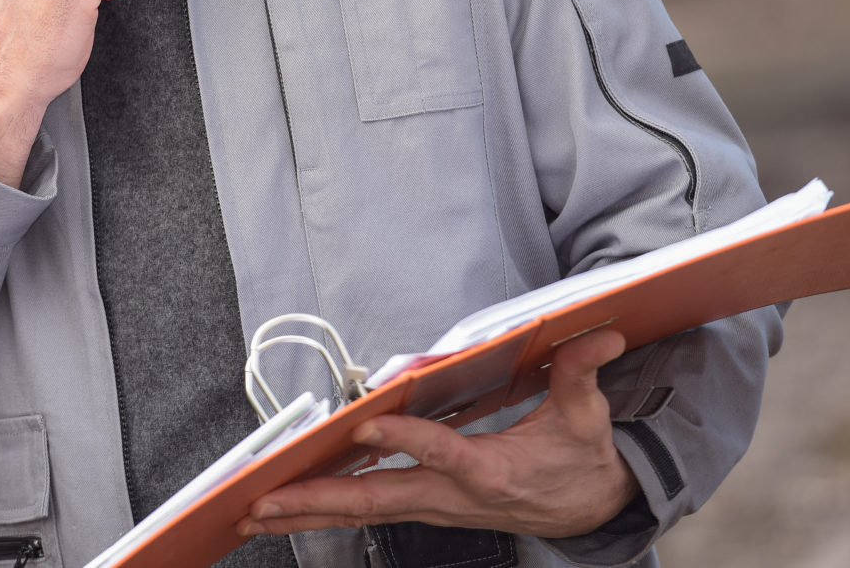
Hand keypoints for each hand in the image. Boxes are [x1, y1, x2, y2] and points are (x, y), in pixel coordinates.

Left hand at [238, 329, 638, 540]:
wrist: (591, 511)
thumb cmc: (580, 463)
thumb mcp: (586, 418)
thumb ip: (581, 376)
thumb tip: (597, 336)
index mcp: (489, 471)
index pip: (441, 453)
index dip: (404, 441)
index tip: (365, 427)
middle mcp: (450, 495)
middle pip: (377, 498)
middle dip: (317, 499)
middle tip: (265, 499)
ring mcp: (432, 506)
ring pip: (361, 511)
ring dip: (305, 512)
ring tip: (252, 512)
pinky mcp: (423, 507)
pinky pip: (364, 513)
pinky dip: (322, 513)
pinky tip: (283, 512)